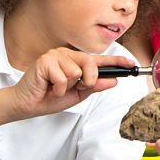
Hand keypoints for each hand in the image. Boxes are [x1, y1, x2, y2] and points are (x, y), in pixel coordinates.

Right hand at [9, 48, 125, 119]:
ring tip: (56, 87)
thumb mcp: (78, 94)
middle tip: (75, 87)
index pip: (100, 60)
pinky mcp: (45, 60)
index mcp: (76, 62)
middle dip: (88, 80)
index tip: (132, 65)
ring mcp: (55, 55)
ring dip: (68, 86)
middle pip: (91, 63)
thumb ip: (95, 86)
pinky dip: (58, 88)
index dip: (117, 62)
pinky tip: (49, 87)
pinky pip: (63, 77)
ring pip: (77, 72)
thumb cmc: (49, 97)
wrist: (27, 105)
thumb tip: (113, 80)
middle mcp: (67, 55)